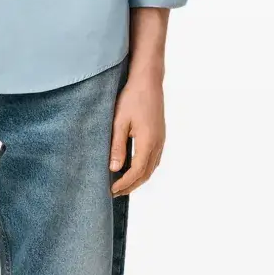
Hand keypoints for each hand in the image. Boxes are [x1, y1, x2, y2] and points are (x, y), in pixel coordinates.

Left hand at [109, 69, 165, 196]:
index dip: (125, 183)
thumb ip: (117, 146)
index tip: (112, 190)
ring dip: (138, 179)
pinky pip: (154, 159)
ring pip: (152, 168)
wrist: (148, 81)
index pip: (137, 171)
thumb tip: (115, 168)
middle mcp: (158, 143)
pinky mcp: (160, 135)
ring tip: (123, 185)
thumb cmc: (132, 98)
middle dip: (131, 185)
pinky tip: (134, 169)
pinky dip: (144, 169)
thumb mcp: (119, 122)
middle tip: (115, 193)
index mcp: (148, 142)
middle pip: (146, 173)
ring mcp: (161, 140)